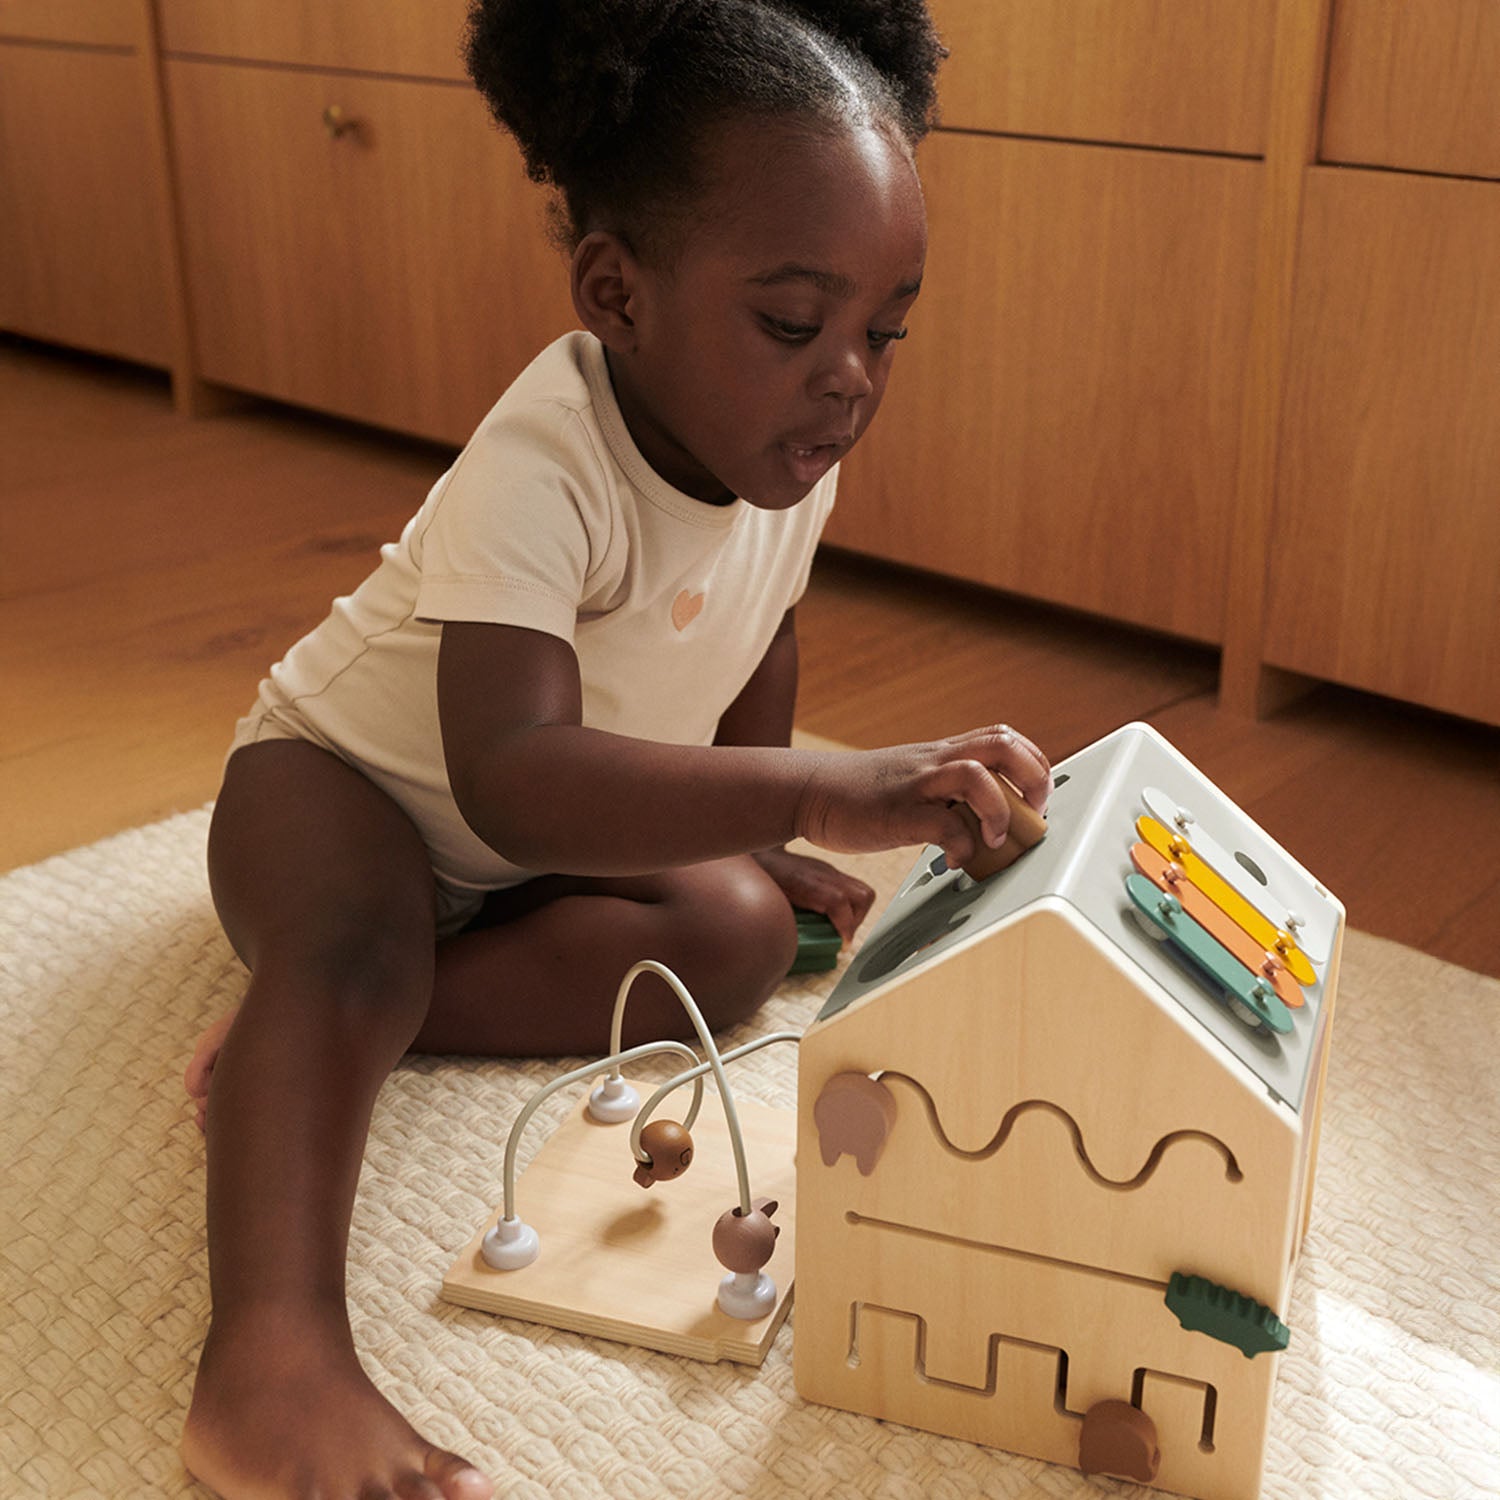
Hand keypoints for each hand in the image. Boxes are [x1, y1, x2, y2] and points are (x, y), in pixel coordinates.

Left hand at [753, 846, 876, 942]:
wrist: (758, 853)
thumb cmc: (761, 879)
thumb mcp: (769, 903)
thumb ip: (784, 922)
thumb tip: (792, 946)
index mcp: (804, 882)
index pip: (839, 901)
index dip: (846, 927)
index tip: (843, 945)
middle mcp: (823, 873)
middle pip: (862, 896)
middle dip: (857, 922)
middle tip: (843, 937)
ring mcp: (829, 870)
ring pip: (862, 891)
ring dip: (858, 914)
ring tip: (842, 928)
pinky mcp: (831, 872)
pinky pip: (853, 888)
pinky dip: (851, 906)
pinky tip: (835, 916)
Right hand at [793, 724, 1050, 870]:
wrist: (809, 790)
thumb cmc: (861, 793)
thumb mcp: (913, 779)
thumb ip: (946, 789)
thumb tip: (982, 817)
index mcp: (943, 753)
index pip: (1005, 738)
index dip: (1032, 765)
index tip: (1034, 799)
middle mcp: (935, 761)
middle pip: (1004, 745)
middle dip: (1034, 780)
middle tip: (1032, 815)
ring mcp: (917, 785)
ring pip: (977, 775)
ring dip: (999, 810)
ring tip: (995, 839)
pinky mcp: (898, 813)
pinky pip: (944, 824)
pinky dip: (962, 845)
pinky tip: (958, 859)